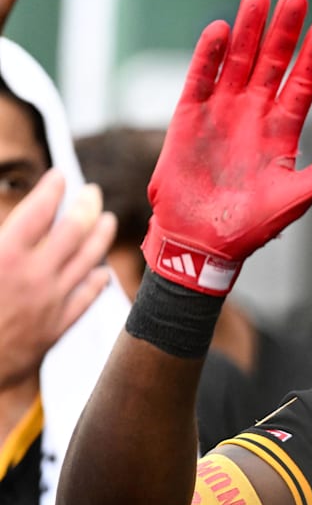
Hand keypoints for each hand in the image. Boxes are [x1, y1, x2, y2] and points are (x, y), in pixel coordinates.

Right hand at [0, 169, 116, 387]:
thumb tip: (10, 228)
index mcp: (5, 255)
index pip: (38, 211)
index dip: (52, 190)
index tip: (59, 176)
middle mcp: (35, 275)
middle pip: (73, 231)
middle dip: (86, 206)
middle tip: (93, 192)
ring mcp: (50, 302)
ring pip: (88, 261)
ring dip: (101, 237)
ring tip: (109, 220)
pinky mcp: (55, 328)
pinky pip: (85, 299)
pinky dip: (95, 282)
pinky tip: (101, 272)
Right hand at [142, 0, 311, 294]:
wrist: (201, 242)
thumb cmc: (250, 226)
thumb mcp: (295, 198)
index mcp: (283, 131)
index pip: (303, 84)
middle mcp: (254, 114)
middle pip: (272, 62)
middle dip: (283, 30)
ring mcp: (222, 112)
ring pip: (238, 61)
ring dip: (248, 30)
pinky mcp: (188, 117)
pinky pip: (200, 78)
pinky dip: (209, 55)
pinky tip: (221, 29)